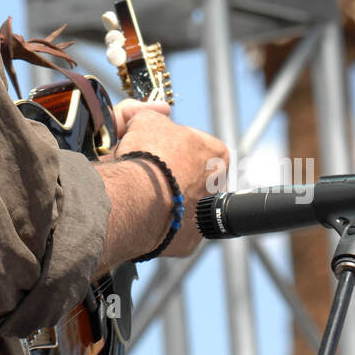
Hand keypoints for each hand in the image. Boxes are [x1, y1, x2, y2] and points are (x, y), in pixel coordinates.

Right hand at [113, 102, 228, 257]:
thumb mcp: (145, 118)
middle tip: (145, 170)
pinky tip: (141, 213)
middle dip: (170, 173)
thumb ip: (151, 113)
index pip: (195, 144)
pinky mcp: (187, 241)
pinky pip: (171, 228)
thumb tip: (154, 112)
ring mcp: (203, 216)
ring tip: (139, 193)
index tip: (154, 147)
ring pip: (182, 203)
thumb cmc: (147, 156)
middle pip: (191, 175)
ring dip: (165, 198)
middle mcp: (218, 186)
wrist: (137, 197)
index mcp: (216, 153)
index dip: (172, 144)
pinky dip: (158, 222)